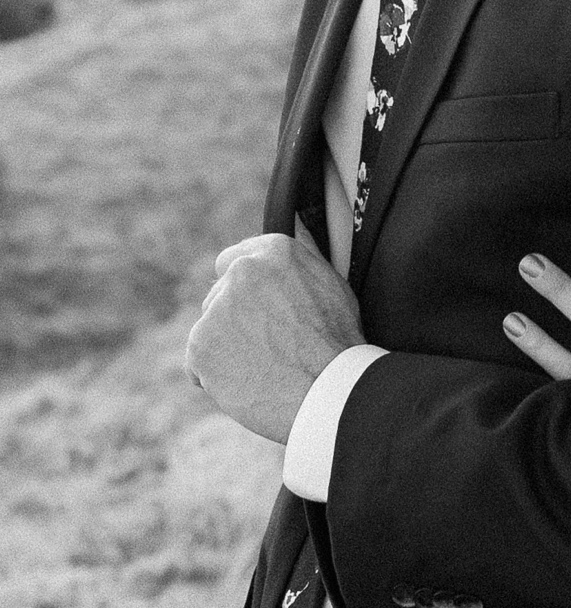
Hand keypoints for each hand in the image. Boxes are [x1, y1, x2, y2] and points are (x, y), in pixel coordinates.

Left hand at [184, 222, 366, 442]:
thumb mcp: (330, 281)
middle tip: (267, 346)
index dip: (246, 291)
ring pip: (209, 331)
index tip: (258, 311)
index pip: (235, 260)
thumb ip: (302, 251)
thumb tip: (294, 218)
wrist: (327, 389)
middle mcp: (242, 272)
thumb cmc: (336, 340)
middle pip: (220, 297)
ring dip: (226, 348)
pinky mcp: (200, 345)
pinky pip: (197, 364)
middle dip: (235, 320)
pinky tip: (245, 383)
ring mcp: (217, 309)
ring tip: (262, 368)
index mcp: (274, 251)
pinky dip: (214, 377)